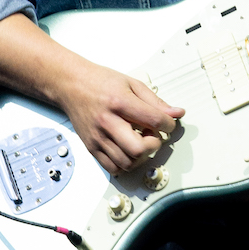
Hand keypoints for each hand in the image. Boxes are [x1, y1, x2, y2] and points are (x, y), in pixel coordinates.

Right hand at [57, 62, 184, 175]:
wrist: (71, 85)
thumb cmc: (100, 82)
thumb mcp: (132, 84)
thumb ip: (156, 101)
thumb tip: (176, 113)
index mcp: (120, 103)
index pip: (153, 120)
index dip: (169, 124)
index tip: (169, 123)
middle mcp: (107, 122)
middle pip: (138, 148)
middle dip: (154, 144)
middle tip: (154, 135)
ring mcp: (98, 137)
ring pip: (127, 162)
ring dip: (141, 156)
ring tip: (142, 141)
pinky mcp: (91, 147)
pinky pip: (112, 167)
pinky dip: (126, 163)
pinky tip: (129, 150)